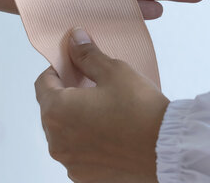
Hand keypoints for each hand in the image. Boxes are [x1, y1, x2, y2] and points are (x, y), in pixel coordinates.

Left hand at [35, 28, 167, 182]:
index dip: (58, 70)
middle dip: (69, 95)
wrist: (166, 148)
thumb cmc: (140, 110)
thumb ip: (88, 55)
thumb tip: (75, 40)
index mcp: (57, 112)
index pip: (43, 83)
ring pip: (66, 133)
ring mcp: (70, 162)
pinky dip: (89, 141)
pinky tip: (112, 132)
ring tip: (107, 111)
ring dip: (78, 119)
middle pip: (52, 110)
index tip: (75, 66)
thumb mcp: (114, 72)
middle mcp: (56, 141)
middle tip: (96, 87)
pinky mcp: (86, 176)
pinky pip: (79, 152)